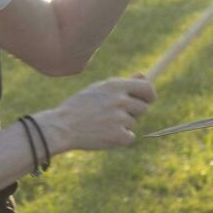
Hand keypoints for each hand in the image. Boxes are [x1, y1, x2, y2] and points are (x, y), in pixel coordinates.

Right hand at [39, 75, 155, 152]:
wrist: (63, 126)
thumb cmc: (79, 106)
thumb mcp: (98, 89)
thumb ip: (122, 83)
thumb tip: (144, 75)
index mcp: (114, 86)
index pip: (147, 88)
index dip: (150, 95)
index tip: (148, 100)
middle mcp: (120, 100)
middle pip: (143, 108)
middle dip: (134, 112)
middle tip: (115, 114)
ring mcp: (121, 119)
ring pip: (133, 123)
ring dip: (122, 125)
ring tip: (102, 123)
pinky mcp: (120, 136)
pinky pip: (129, 136)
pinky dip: (119, 137)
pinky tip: (103, 134)